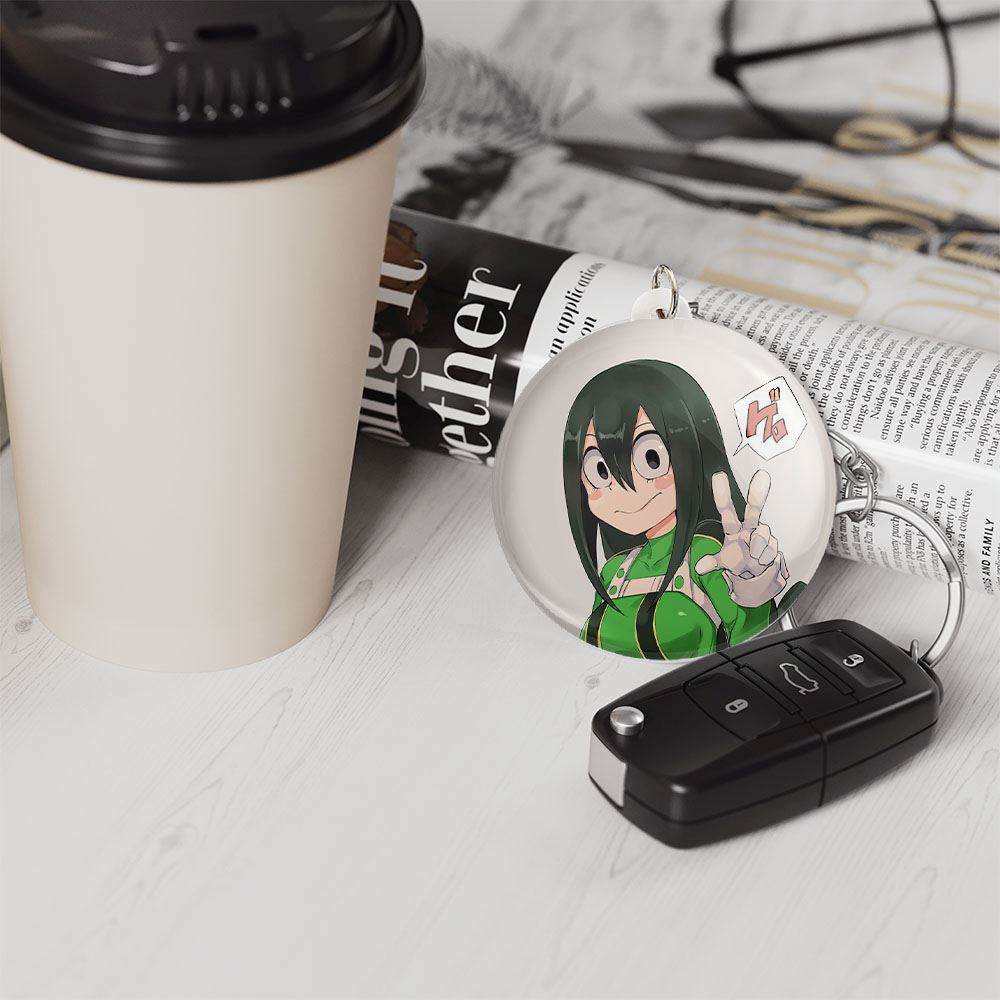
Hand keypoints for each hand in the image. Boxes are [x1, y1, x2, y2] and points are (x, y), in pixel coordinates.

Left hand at [694, 470, 788, 607]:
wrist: (756, 574)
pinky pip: (771, 549)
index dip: (722, 494)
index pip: (726, 509)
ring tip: (752, 559)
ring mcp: (762, 533)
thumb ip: (712, 562)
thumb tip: (700, 567)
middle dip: (757, 493)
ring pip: (762, 536)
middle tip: (762, 475)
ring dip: (757, 552)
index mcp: (733, 529)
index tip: (718, 476)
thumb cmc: (738, 561)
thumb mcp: (724, 562)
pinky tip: (761, 561)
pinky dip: (764, 559)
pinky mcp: (774, 542)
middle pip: (753, 508)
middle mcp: (749, 527)